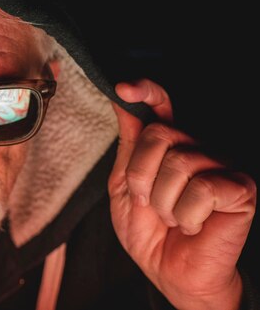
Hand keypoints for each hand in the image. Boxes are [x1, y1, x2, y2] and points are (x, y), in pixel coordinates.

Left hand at [109, 79, 255, 309]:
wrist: (170, 273)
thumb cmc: (149, 231)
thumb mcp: (123, 188)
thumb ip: (128, 147)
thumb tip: (123, 102)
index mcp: (167, 146)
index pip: (160, 106)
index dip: (146, 91)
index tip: (124, 88)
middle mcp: (196, 148)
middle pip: (158, 134)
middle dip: (141, 176)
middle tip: (147, 203)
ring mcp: (220, 166)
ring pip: (178, 163)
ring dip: (163, 202)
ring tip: (172, 218)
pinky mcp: (239, 189)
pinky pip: (202, 188)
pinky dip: (187, 215)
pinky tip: (193, 225)